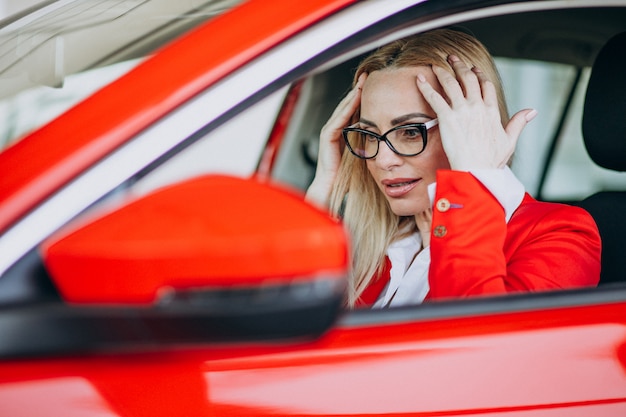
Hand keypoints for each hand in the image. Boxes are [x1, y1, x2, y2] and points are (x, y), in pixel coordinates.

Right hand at [306, 73, 366, 206]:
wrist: (330, 191)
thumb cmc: (347, 180)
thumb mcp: (366, 163)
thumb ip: (375, 154)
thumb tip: (394, 151)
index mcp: (344, 136)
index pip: (354, 113)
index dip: (364, 100)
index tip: (376, 88)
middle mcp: (335, 133)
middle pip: (347, 107)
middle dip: (358, 91)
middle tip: (368, 76)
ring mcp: (329, 134)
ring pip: (342, 110)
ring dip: (353, 95)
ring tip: (363, 82)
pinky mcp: (327, 138)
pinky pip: (338, 119)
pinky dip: (346, 108)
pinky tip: (355, 98)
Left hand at [416, 55, 536, 170]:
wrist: (475, 170)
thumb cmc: (490, 161)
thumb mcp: (509, 140)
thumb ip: (518, 123)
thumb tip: (532, 111)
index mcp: (492, 111)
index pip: (486, 85)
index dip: (478, 75)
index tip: (473, 69)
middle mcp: (478, 106)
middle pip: (468, 79)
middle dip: (460, 66)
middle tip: (452, 59)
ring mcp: (462, 110)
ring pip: (451, 84)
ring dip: (443, 72)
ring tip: (435, 65)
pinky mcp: (447, 117)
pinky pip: (435, 98)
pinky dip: (426, 87)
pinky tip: (420, 79)